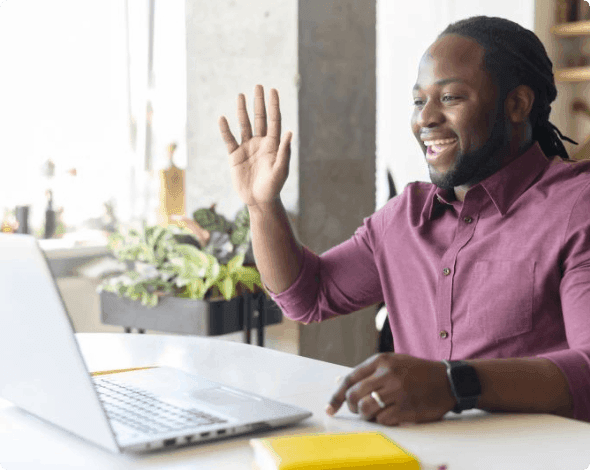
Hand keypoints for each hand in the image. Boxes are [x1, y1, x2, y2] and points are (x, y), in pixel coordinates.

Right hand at [219, 85, 292, 209]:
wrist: (259, 201)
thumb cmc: (273, 187)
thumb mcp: (281, 170)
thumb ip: (284, 151)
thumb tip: (289, 132)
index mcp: (273, 145)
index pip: (274, 121)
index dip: (274, 106)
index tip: (273, 90)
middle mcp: (260, 143)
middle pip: (260, 118)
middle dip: (259, 103)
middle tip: (258, 86)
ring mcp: (247, 148)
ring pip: (244, 125)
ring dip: (243, 111)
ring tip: (241, 95)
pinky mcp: (235, 156)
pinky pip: (229, 140)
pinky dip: (225, 130)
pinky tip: (223, 119)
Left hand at [326, 353, 455, 425]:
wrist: (448, 380)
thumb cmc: (417, 372)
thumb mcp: (393, 362)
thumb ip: (369, 371)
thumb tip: (340, 381)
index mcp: (381, 361)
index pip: (349, 379)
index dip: (336, 396)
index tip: (329, 408)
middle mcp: (387, 374)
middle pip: (353, 396)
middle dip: (351, 407)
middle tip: (358, 410)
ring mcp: (397, 391)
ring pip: (364, 408)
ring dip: (365, 415)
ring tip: (374, 413)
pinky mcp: (407, 408)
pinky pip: (382, 419)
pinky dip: (381, 421)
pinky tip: (389, 416)